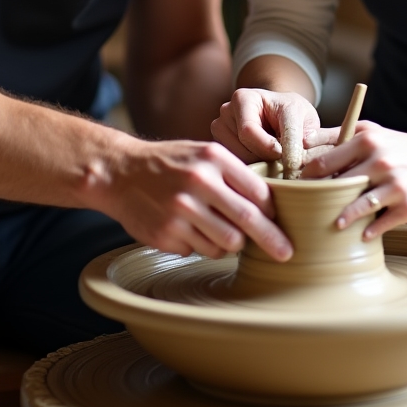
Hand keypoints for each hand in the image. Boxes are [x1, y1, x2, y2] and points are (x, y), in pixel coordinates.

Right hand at [100, 137, 292, 260]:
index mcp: (213, 158)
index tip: (281, 221)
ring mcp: (181, 211)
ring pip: (227, 242)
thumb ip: (233, 174)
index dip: (273, 211)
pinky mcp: (166, 235)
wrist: (120, 172)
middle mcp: (198, 182)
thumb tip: (269, 207)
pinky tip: (190, 229)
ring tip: (218, 229)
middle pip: (248, 220)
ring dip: (231, 243)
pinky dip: (203, 246)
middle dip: (272, 240)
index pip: (257, 191)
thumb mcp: (202, 154)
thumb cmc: (171, 163)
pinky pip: (200, 251)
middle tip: (286, 253)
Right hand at [211, 88, 334, 163]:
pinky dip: (252, 169)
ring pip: (237, 158)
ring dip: (259, 165)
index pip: (250, 131)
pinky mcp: (220, 146)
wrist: (282, 115)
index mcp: (243, 98)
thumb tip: (299, 151)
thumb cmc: (292, 114)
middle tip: (286, 162)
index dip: (271, 149)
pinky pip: (234, 165)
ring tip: (277, 160)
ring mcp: (219, 129)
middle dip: (266, 159)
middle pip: (241, 147)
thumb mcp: (303, 117)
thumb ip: (301, 132)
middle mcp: (226, 111)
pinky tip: (265, 163)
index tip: (290, 160)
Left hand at [301, 121, 406, 239]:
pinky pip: (381, 223)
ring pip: (358, 206)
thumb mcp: (373, 131)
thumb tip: (304, 140)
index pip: (326, 161)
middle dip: (320, 197)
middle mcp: (381, 162)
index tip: (297, 185)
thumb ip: (339, 134)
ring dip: (342, 217)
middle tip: (306, 206)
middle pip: (338, 185)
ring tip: (333, 223)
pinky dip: (368, 230)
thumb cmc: (403, 147)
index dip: (307, 175)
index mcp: (368, 141)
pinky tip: (360, 234)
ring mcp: (395, 186)